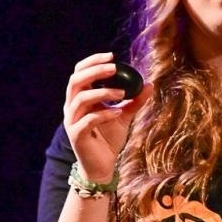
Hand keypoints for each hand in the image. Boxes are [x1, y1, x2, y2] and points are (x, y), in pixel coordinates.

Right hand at [64, 52, 150, 182]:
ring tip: (122, 93)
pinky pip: (87, 120)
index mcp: (80, 99)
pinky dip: (104, 114)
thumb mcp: (124, 116)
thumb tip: (149, 84)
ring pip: (80, 99)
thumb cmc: (109, 139)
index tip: (112, 56)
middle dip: (94, 72)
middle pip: (75, 81)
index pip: (79, 73)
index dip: (92, 62)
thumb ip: (134, 101)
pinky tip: (118, 112)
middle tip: (114, 68)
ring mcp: (72, 122)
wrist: (102, 165)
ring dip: (103, 93)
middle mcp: (72, 108)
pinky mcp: (76, 135)